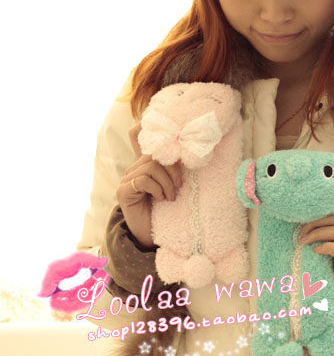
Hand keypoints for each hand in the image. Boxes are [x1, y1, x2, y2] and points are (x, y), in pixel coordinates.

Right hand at [116, 122, 182, 248]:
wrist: (152, 235)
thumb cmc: (166, 209)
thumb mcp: (173, 184)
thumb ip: (174, 168)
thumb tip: (188, 150)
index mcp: (145, 164)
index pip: (137, 136)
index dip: (142, 126)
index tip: (148, 120)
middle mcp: (133, 168)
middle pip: (155, 154)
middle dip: (173, 169)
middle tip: (180, 185)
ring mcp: (126, 179)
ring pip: (151, 167)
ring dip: (167, 182)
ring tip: (172, 196)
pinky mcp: (123, 191)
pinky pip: (143, 180)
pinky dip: (157, 189)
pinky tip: (162, 199)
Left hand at [299, 201, 333, 307]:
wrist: (329, 301)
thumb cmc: (321, 273)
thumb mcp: (319, 249)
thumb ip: (316, 235)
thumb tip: (298, 220)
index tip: (321, 206)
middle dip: (317, 220)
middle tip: (301, 231)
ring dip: (317, 233)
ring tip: (303, 241)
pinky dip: (325, 246)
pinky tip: (314, 251)